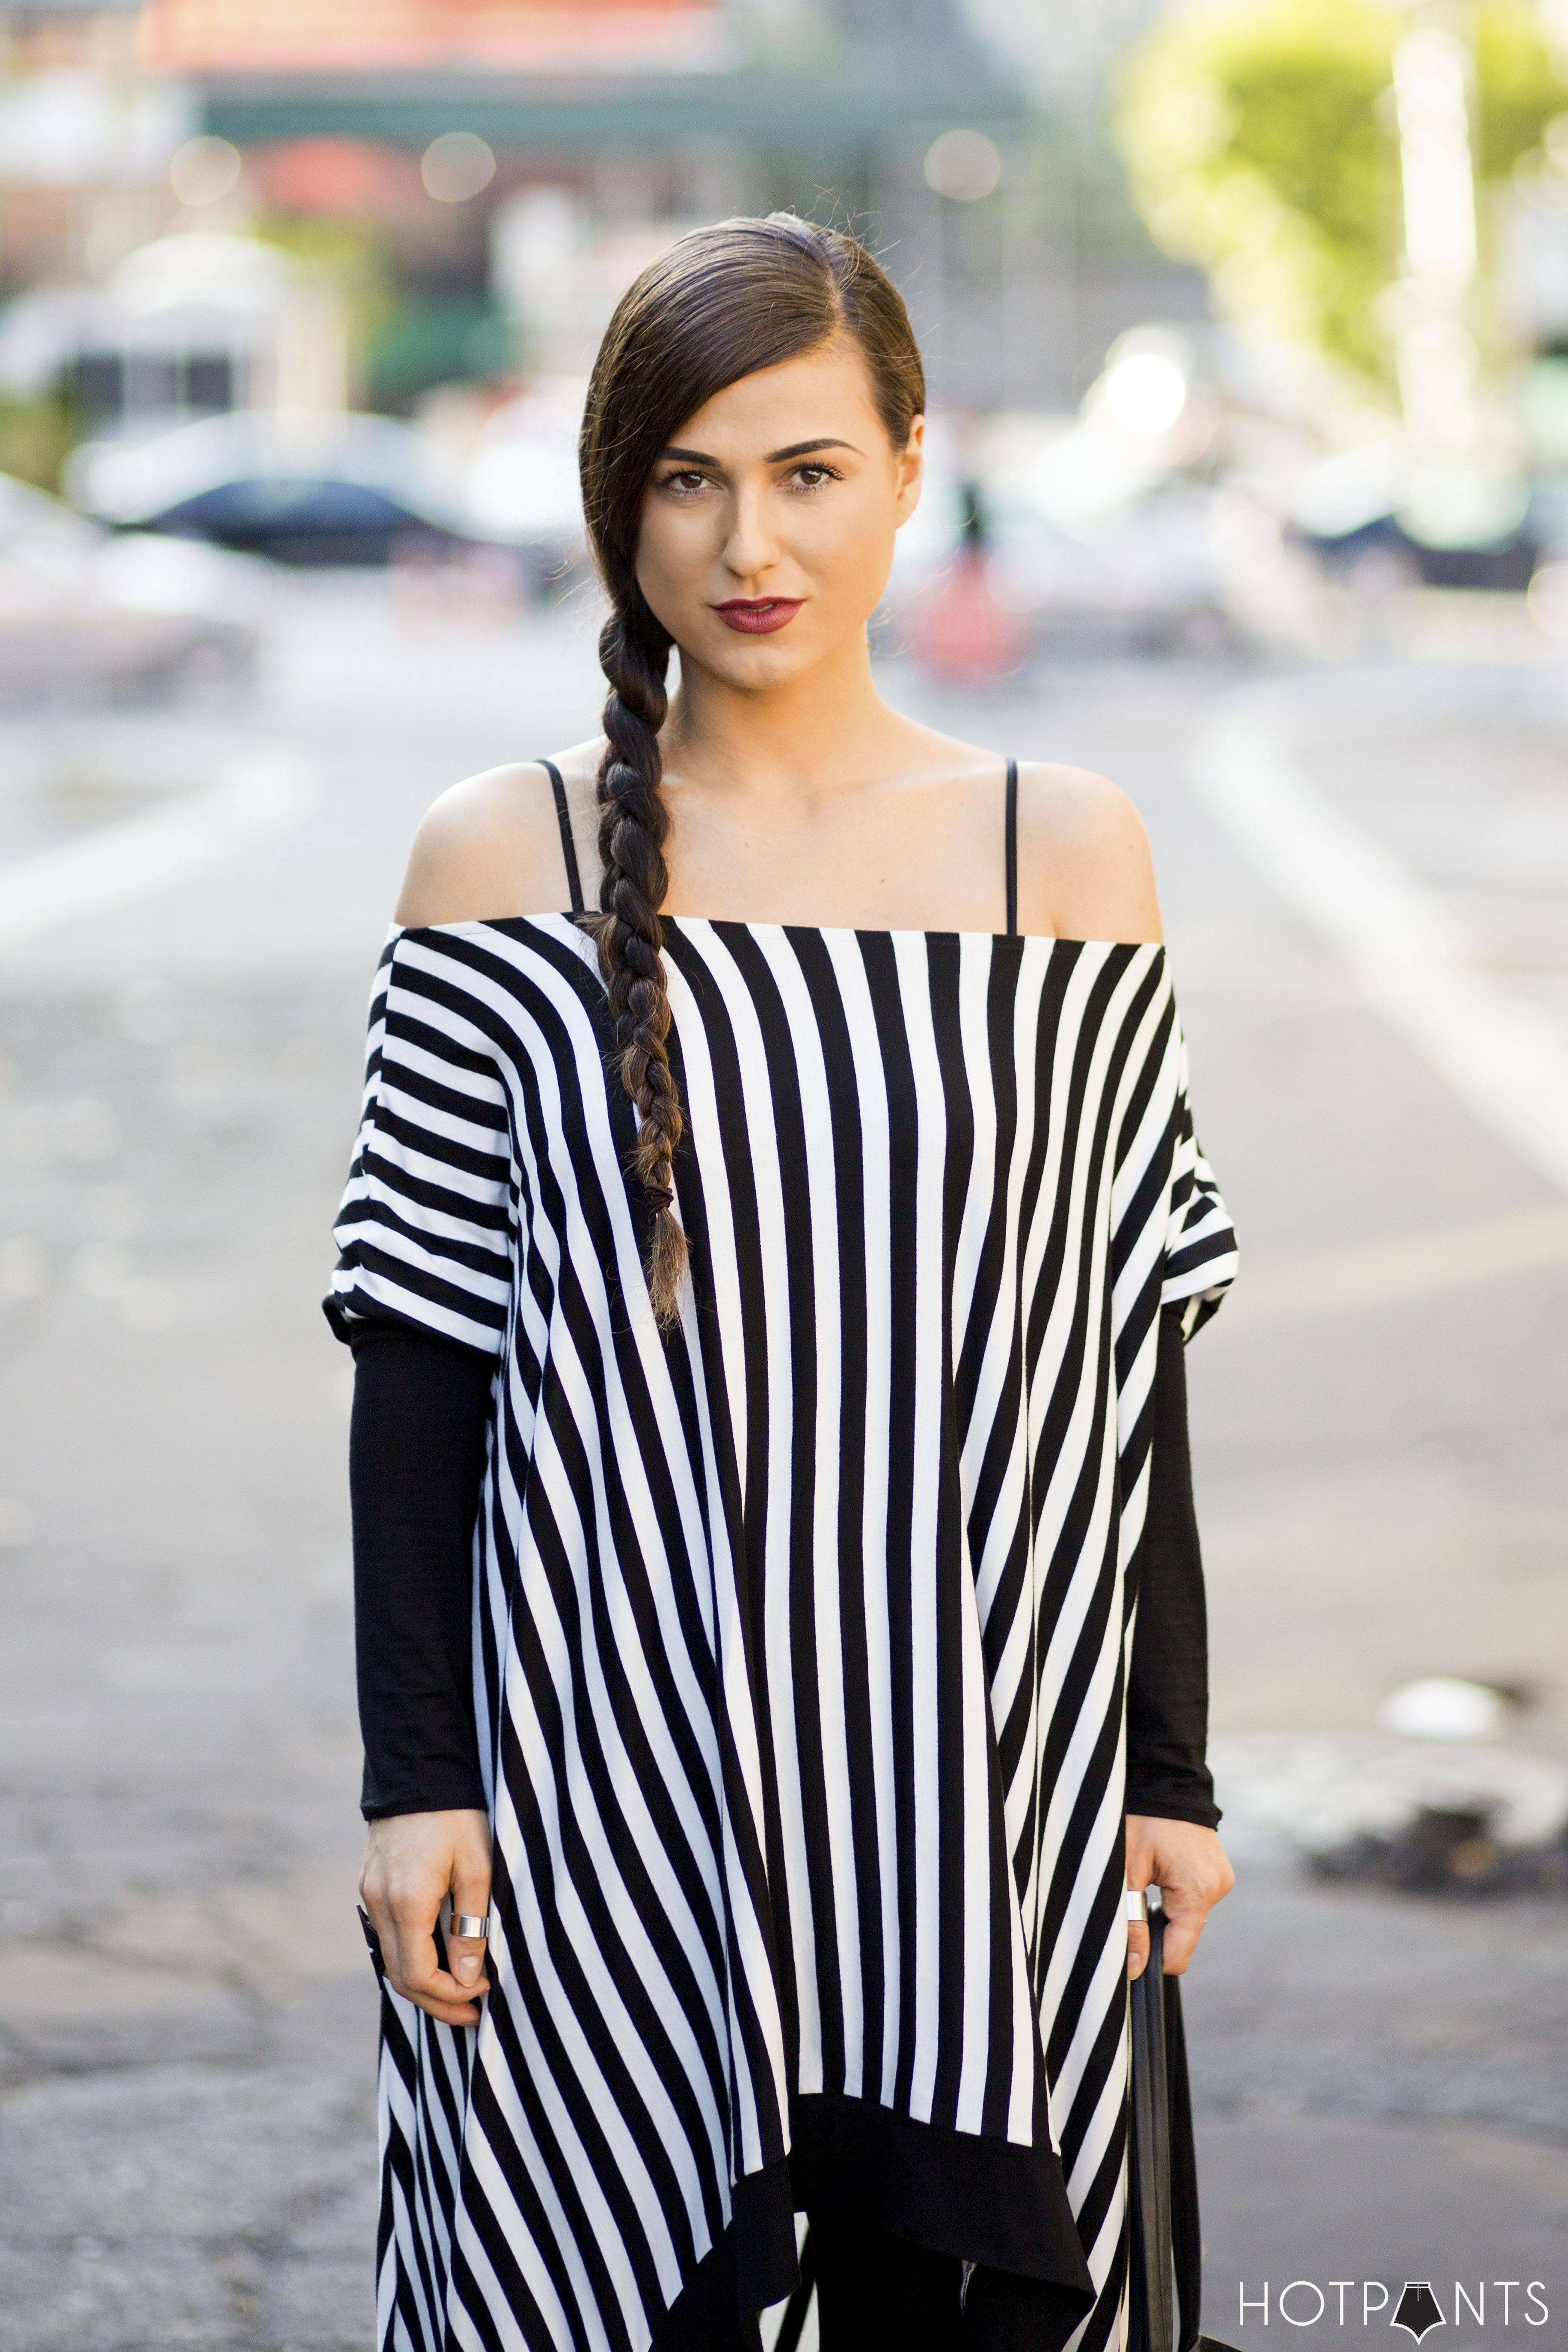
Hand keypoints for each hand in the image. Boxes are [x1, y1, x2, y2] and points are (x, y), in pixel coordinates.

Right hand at [359, 1808, 492, 2024]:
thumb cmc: (456, 1815)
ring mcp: (370, 1894)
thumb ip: (472, 1925)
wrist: (418, 1768)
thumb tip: (470, 1978)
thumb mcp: (478, 1867)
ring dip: (423, 1982)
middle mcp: (379, 1903)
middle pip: (400, 1976)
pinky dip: (411, 1955)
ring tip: (460, 1990)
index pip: (419, 1975)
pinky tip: (439, 1957)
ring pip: (391, 1959)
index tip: (485, 1991)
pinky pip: (387, 1935)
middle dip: (437, 2000)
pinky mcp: (371, 1884)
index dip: (451, 1994)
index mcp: (406, 1901)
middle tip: (474, 2013)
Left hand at [1125, 1814, 1233, 1980]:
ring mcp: (1222, 1879)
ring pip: (1189, 1918)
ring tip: (1148, 1877)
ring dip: (1165, 1910)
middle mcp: (1217, 1888)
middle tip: (1135, 1895)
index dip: (1151, 1957)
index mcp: (1197, 1891)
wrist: (1165, 1778)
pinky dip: (1176, 1896)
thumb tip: (1135, 1969)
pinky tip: (1161, 1871)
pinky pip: (1195, 1899)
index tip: (1129, 1942)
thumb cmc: (1141, 1819)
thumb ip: (1131, 1923)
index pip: (1179, 1955)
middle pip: (1184, 1937)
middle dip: (1156, 1928)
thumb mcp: (1127, 1870)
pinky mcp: (1218, 1871)